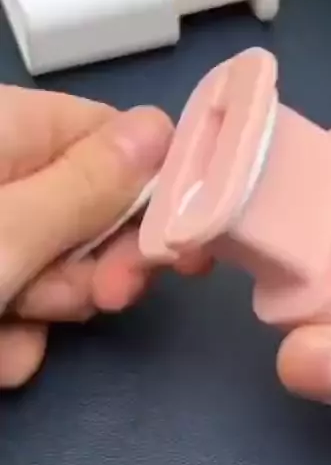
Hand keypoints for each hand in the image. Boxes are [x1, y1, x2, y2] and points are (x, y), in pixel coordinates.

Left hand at [0, 86, 198, 389]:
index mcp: (9, 128)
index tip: (178, 249)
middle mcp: (3, 172)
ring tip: (0, 332)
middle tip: (100, 297)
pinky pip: (14, 302)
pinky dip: (8, 336)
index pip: (114, 137)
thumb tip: (161, 129)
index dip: (154, 192)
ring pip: (53, 267)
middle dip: (94, 267)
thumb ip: (86, 185)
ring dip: (46, 312)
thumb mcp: (6, 231)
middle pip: (89, 210)